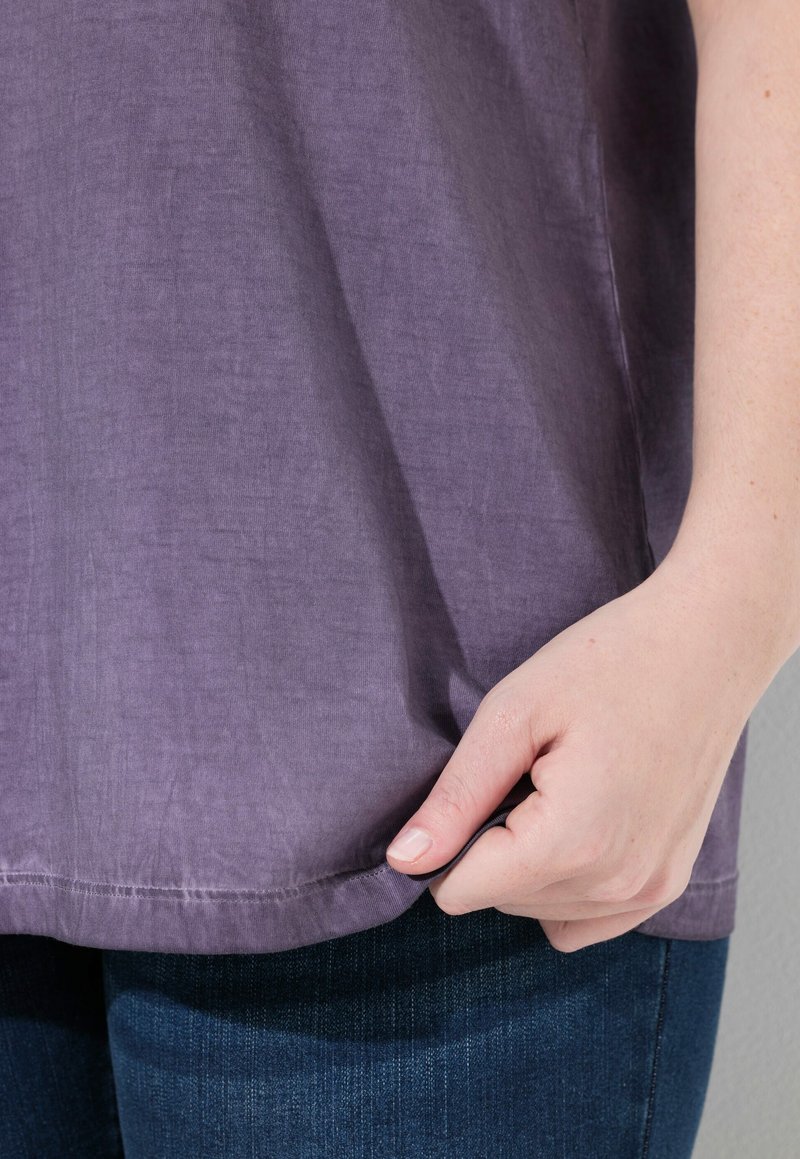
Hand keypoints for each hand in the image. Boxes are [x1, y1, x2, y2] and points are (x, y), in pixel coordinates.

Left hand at [385, 562, 764, 952]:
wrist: (706, 648)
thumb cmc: (610, 664)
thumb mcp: (514, 714)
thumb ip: (456, 797)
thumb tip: (404, 861)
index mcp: (572, 842)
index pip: (461, 891)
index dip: (448, 839)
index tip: (479, 784)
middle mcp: (616, 883)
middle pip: (498, 900)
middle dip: (491, 844)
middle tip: (526, 771)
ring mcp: (648, 890)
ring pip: (538, 912)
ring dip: (527, 864)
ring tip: (556, 788)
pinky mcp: (666, 884)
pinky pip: (584, 921)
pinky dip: (564, 886)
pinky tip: (575, 825)